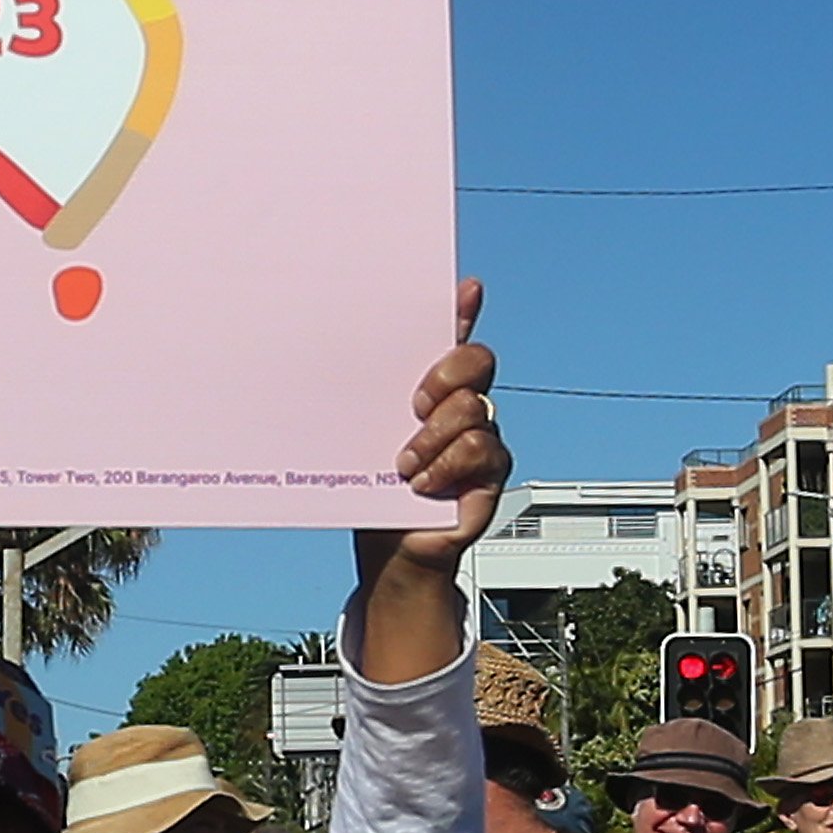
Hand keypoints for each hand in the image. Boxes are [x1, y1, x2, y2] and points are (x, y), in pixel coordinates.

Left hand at [384, 282, 505, 564]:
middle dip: (444, 375)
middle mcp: (462, 403)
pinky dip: (444, 464)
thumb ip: (365, 391)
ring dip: (432, 437)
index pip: (453, 336)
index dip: (464, 309)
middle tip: (413, 405)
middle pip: (475, 361)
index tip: (467, 288)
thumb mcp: (361, 432)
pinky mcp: (491, 469)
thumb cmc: (372, 485)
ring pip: (472, 407)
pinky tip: (421, 482)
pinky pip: (479, 447)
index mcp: (431, 386)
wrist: (387, 543)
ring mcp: (481, 434)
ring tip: (403, 465)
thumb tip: (341, 339)